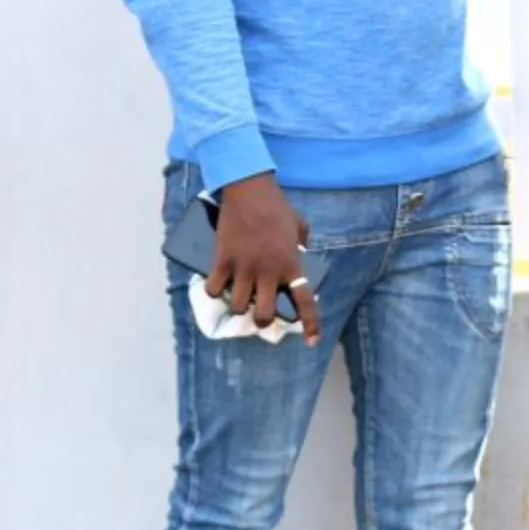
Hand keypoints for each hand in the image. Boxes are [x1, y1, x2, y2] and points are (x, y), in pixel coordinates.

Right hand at [211, 174, 321, 344]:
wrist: (249, 188)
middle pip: (264, 315)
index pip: (304, 302)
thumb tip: (299, 256)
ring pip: (238, 306)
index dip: (311, 325)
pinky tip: (218, 285)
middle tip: (260, 314)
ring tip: (239, 297)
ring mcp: (243, 267)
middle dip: (262, 320)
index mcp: (290, 265)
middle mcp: (267, 272)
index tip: (313, 341)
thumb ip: (301, 245)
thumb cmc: (277, 206)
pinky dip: (215, 291)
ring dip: (239, 306)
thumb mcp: (300, 226)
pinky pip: (215, 288)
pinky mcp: (222, 259)